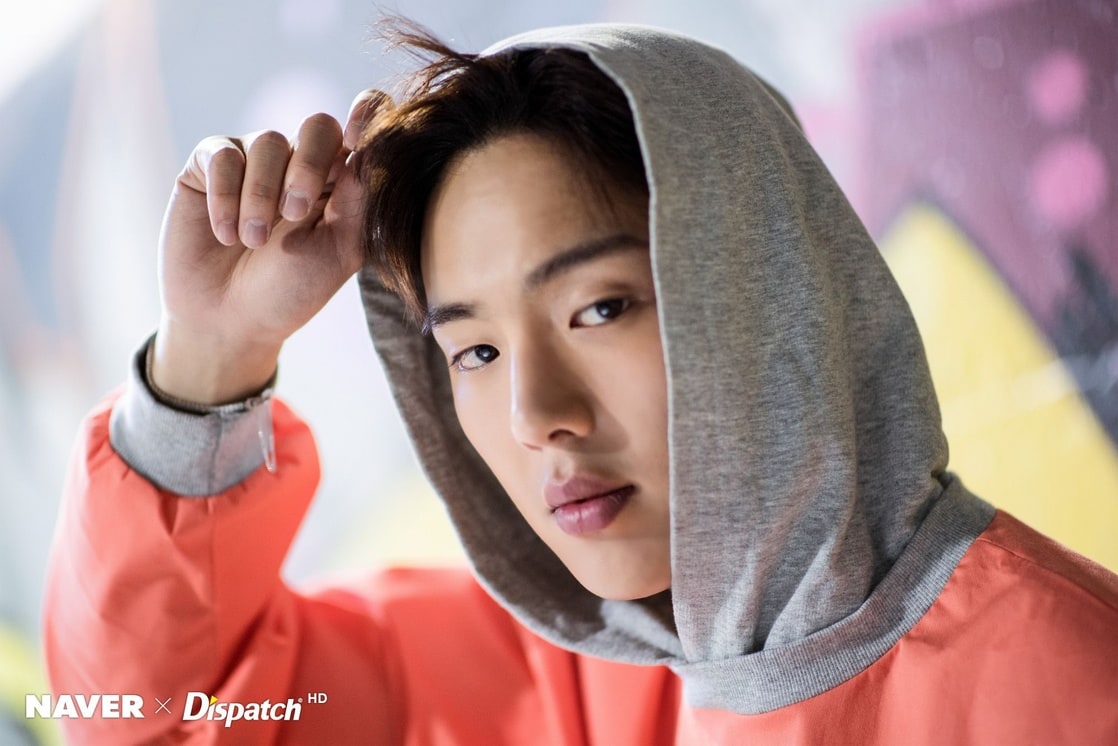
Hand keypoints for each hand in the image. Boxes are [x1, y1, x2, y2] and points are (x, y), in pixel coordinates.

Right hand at [151, 90, 389, 403]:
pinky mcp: (209, 165)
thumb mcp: (339, 249)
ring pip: (268, 142)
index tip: (362, 138)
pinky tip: (225, 235)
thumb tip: (377, 145)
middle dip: (308, 167)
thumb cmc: (290, 289)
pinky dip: (225, 196)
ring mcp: (255, 160)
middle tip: (295, 214)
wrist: (227, 320)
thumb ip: (360, 198)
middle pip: (318, 126)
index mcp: (341, 182)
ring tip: (254, 241)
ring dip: (261, 197)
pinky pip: (222, 155)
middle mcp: (300, 162)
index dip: (369, 117)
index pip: (363, 128)